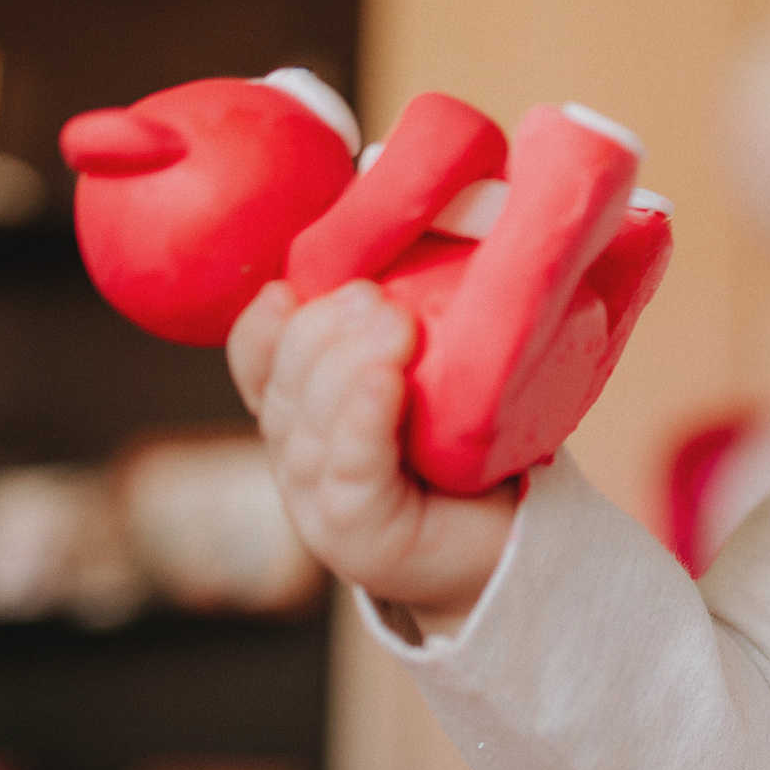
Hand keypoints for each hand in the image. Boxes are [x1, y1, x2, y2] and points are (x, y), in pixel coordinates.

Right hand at [229, 280, 518, 636]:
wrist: (512, 542)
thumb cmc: (475, 448)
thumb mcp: (437, 373)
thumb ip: (417, 321)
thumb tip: (433, 227)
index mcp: (305, 416)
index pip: (257, 362)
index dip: (264, 324)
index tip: (293, 284)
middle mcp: (300, 460)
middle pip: (283, 384)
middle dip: (322, 330)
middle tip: (374, 293)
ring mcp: (321, 504)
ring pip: (310, 424)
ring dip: (346, 364)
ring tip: (392, 321)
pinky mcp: (360, 538)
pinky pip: (351, 470)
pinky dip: (363, 420)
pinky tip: (384, 382)